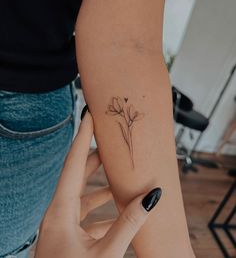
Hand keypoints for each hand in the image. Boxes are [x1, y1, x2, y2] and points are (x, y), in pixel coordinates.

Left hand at [35, 108, 161, 257]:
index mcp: (59, 212)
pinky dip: (103, 210)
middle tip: (111, 144)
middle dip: (95, 159)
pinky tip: (119, 211)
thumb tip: (152, 198)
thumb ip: (128, 226)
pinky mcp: (69, 239)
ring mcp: (62, 227)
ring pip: (84, 197)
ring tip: (121, 177)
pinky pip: (87, 216)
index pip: (74, 164)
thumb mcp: (104, 254)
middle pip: (78, 176)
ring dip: (102, 187)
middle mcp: (58, 214)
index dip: (83, 138)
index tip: (89, 116)